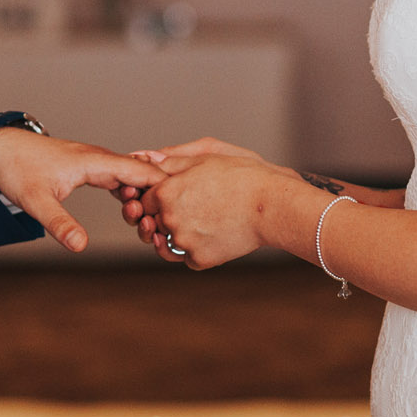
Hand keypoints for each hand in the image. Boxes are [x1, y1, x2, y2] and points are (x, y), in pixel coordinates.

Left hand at [0, 128, 166, 252]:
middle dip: (156, 198)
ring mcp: (96, 162)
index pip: (141, 170)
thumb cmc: (17, 169)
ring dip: (143, 198)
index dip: (162, 189)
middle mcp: (100, 158)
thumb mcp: (36, 201)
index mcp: (94, 161)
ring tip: (145, 225)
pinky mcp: (90, 168)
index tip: (174, 212)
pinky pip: (120, 178)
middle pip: (142, 174)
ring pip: (132, 177)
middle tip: (157, 228)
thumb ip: (60, 224)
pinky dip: (129, 193)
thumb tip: (81, 246)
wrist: (0, 150)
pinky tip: (132, 211)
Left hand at [132, 153, 296, 269]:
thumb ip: (171, 159)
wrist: (271, 204)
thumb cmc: (242, 175)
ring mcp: (184, 242)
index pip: (144, 199)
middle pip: (154, 221)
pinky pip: (188, 257)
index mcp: (166, 192)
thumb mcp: (205, 156)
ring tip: (205, 219)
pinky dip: (198, 249)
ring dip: (180, 234)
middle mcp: (170, 219)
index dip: (159, 195)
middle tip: (195, 206)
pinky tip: (215, 233)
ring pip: (169, 242)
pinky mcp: (200, 260)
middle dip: (167, 215)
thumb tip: (144, 157)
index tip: (177, 193)